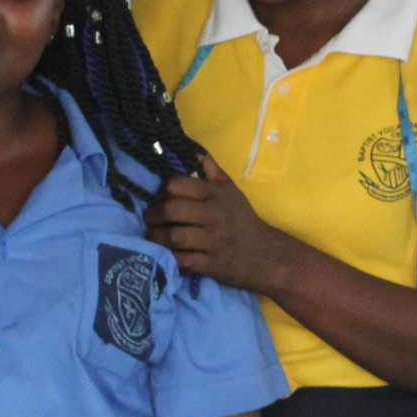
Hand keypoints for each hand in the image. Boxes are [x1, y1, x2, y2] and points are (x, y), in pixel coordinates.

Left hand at [146, 155, 289, 289]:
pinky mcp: (211, 265)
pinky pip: (181, 260)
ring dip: (156, 237)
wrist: (266, 255)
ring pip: (173, 237)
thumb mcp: (231, 191)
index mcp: (216, 194)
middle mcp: (215, 215)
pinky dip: (169, 256)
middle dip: (153, 215)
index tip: (158, 197)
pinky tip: (166, 253)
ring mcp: (213, 241)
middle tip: (149, 219)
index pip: (177, 185)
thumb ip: (211, 170)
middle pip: (171, 210)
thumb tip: (191, 151)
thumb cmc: (243, 220)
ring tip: (153, 236)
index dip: (161, 190)